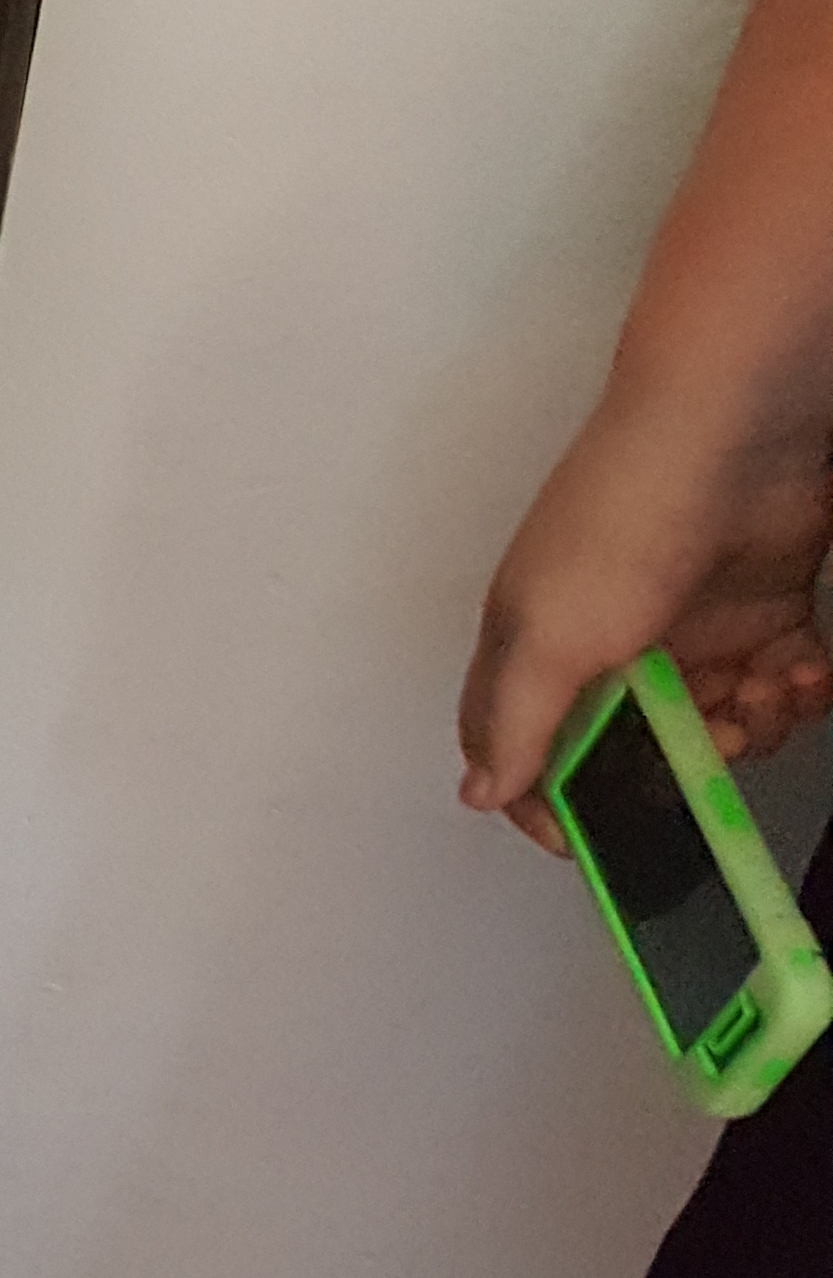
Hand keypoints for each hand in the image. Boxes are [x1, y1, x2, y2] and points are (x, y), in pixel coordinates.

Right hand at [464, 383, 832, 844]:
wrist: (736, 437)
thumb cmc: (623, 519)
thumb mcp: (550, 633)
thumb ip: (516, 723)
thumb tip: (479, 791)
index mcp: (537, 647)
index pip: (524, 749)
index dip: (554, 803)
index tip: (600, 840)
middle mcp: (608, 644)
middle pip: (638, 750)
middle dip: (681, 768)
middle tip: (712, 743)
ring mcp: (686, 630)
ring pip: (719, 725)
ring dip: (753, 727)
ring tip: (767, 691)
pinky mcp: (757, 613)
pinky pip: (781, 684)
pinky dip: (798, 691)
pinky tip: (798, 668)